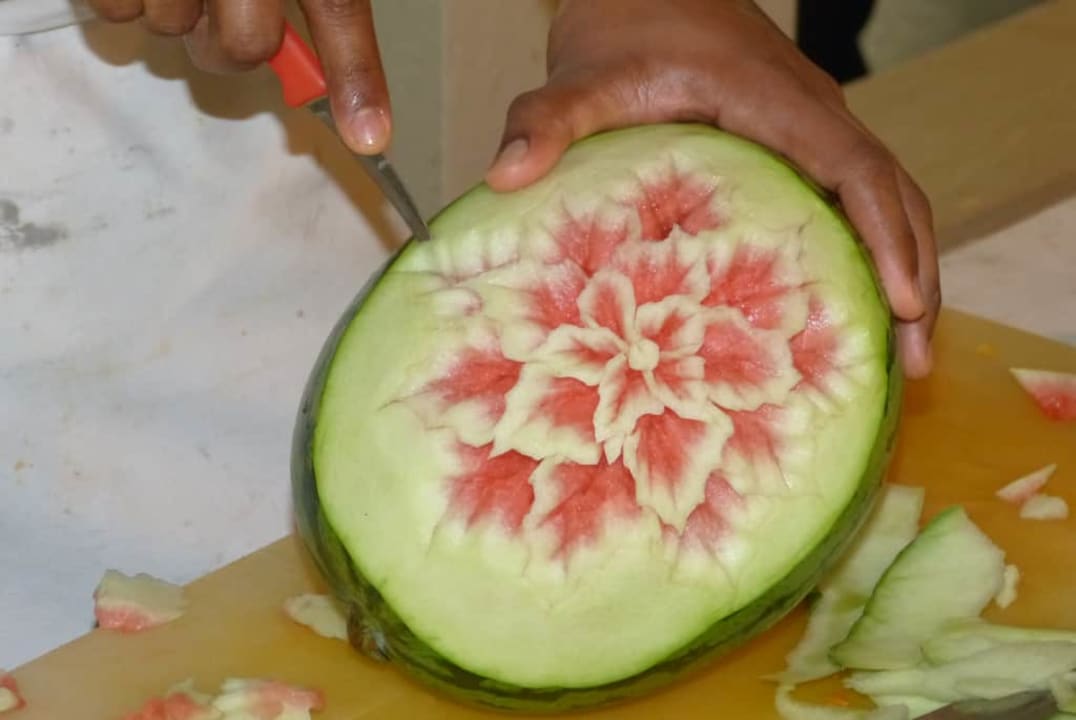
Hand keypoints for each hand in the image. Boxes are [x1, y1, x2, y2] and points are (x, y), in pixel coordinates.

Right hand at [86, 0, 391, 154]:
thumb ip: (322, 1)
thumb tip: (354, 95)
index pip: (336, 6)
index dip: (355, 72)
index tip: (367, 134)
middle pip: (240, 46)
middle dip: (232, 42)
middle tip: (226, 4)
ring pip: (170, 28)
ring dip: (174, 8)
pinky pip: (114, 9)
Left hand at [485, 0, 938, 378]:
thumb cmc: (622, 31)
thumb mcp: (580, 79)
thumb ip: (545, 122)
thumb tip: (504, 177)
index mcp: (774, 102)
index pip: (856, 169)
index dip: (886, 236)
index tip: (903, 304)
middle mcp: (811, 112)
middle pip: (895, 192)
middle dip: (915, 273)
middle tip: (916, 361)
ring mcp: (813, 125)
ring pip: (888, 195)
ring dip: (906, 265)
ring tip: (906, 349)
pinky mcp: (801, 140)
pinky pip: (858, 195)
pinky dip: (875, 247)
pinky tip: (857, 303)